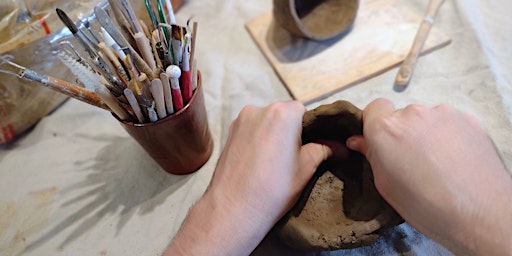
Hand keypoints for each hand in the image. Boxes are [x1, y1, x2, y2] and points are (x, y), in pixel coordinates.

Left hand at [166, 101, 346, 255]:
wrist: (233, 208)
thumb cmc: (273, 189)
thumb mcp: (306, 168)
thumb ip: (323, 150)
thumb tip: (340, 147)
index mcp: (283, 113)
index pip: (304, 111)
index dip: (309, 129)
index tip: (309, 147)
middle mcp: (259, 109)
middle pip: (283, 114)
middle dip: (290, 131)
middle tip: (292, 157)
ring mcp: (240, 120)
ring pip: (265, 122)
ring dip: (272, 135)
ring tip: (273, 162)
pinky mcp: (228, 133)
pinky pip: (250, 130)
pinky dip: (257, 140)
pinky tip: (258, 162)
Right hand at [346, 98, 511, 254]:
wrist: (478, 213)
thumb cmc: (427, 206)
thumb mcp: (386, 185)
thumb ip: (372, 155)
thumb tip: (360, 140)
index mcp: (385, 130)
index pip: (373, 109)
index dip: (375, 125)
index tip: (382, 142)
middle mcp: (412, 114)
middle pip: (401, 116)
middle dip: (403, 133)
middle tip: (412, 161)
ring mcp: (442, 113)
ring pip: (426, 119)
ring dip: (427, 134)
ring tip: (438, 163)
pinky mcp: (467, 119)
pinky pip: (449, 122)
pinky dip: (449, 135)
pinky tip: (455, 159)